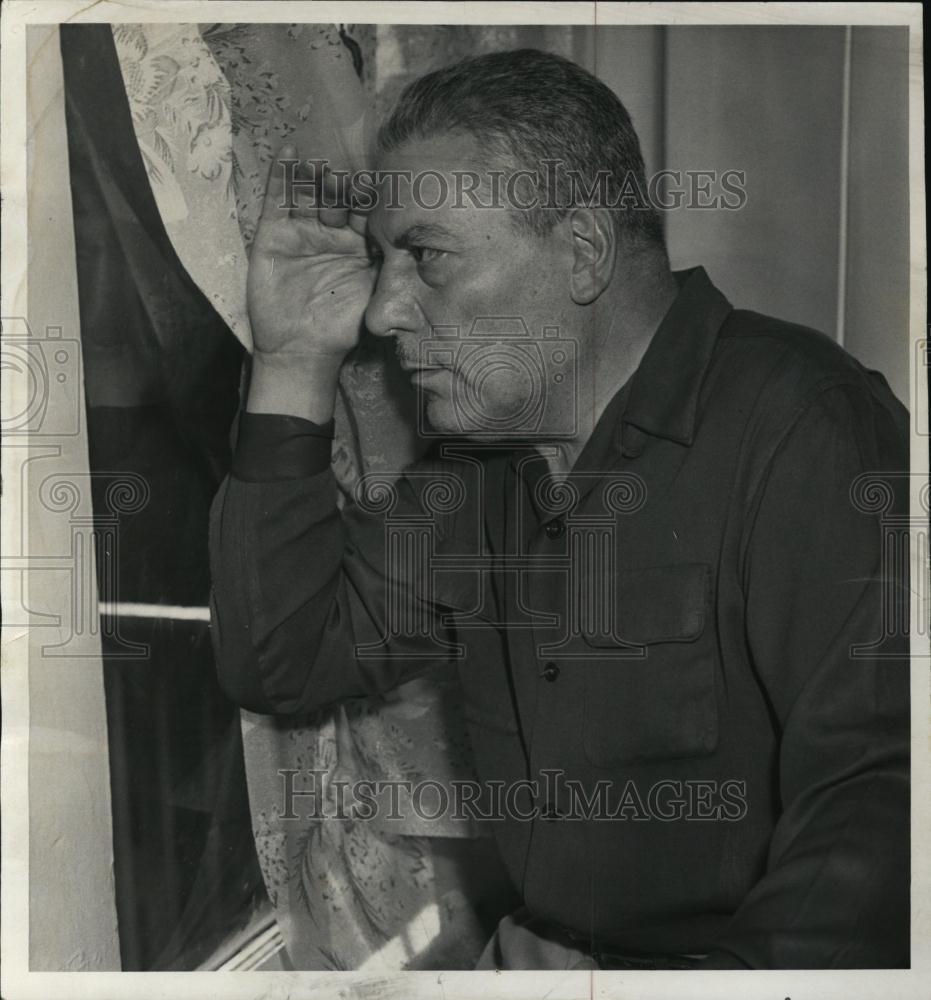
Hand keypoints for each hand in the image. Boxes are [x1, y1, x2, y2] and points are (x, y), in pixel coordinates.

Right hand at [246, 145, 375, 418]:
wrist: (302, 350)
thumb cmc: (343, 325)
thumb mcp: (375, 293)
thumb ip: (392, 265)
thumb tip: (422, 240)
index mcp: (359, 244)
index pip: (366, 209)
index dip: (373, 196)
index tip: (383, 181)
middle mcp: (330, 232)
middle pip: (338, 196)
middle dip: (344, 185)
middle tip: (350, 178)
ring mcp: (301, 230)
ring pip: (309, 193)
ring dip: (316, 174)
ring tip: (323, 161)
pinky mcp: (273, 234)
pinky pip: (277, 200)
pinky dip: (281, 175)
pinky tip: (290, 152)